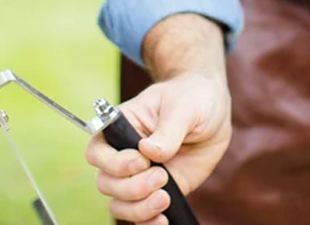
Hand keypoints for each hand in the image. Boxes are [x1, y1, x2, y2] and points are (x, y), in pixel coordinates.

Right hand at [85, 70, 230, 223]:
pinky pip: (142, 215)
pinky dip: (147, 223)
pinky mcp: (159, 190)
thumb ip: (168, 130)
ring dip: (138, 209)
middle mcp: (125, 153)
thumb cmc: (191, 96)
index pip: (98, 151)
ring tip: (165, 198)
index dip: (114, 162)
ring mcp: (141, 175)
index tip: (142, 160)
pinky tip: (163, 219)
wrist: (212, 109)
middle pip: (107, 183)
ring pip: (120, 204)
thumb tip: (150, 151)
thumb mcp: (182, 106)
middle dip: (131, 187)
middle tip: (162, 176)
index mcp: (122, 126)